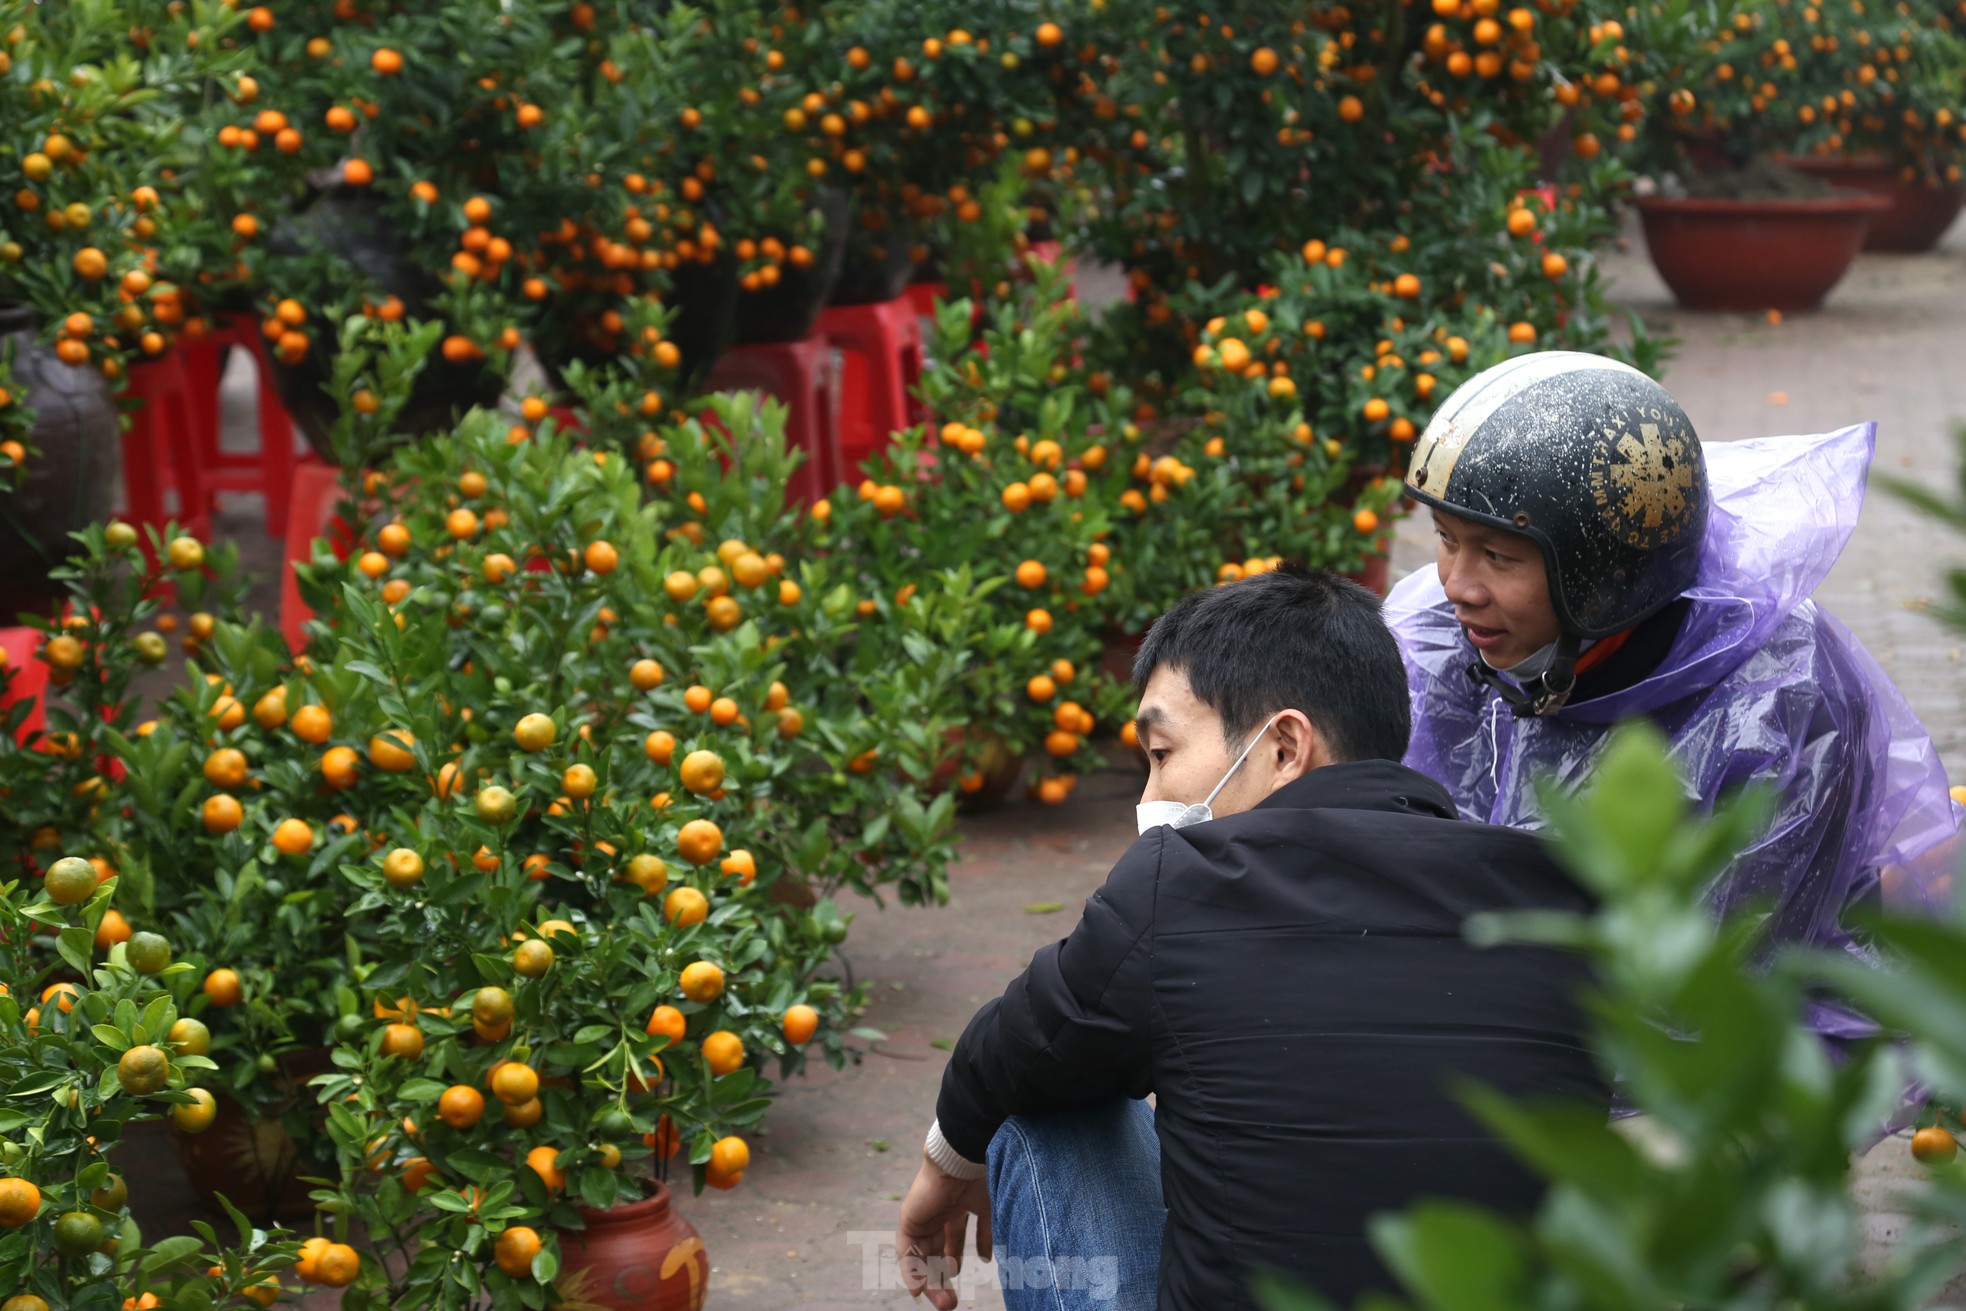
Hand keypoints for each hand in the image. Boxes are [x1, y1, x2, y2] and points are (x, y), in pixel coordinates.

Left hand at [895, 1157, 992, 1308]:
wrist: (964, 1156)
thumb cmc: (983, 1175)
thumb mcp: (989, 1208)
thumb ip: (986, 1234)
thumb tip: (986, 1259)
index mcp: (958, 1205)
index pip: (953, 1239)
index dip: (953, 1258)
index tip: (956, 1278)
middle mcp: (939, 1211)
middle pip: (937, 1251)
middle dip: (943, 1277)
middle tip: (950, 1302)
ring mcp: (924, 1215)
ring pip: (924, 1254)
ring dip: (931, 1279)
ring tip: (942, 1301)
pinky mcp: (910, 1219)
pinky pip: (908, 1249)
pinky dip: (912, 1269)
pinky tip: (917, 1288)